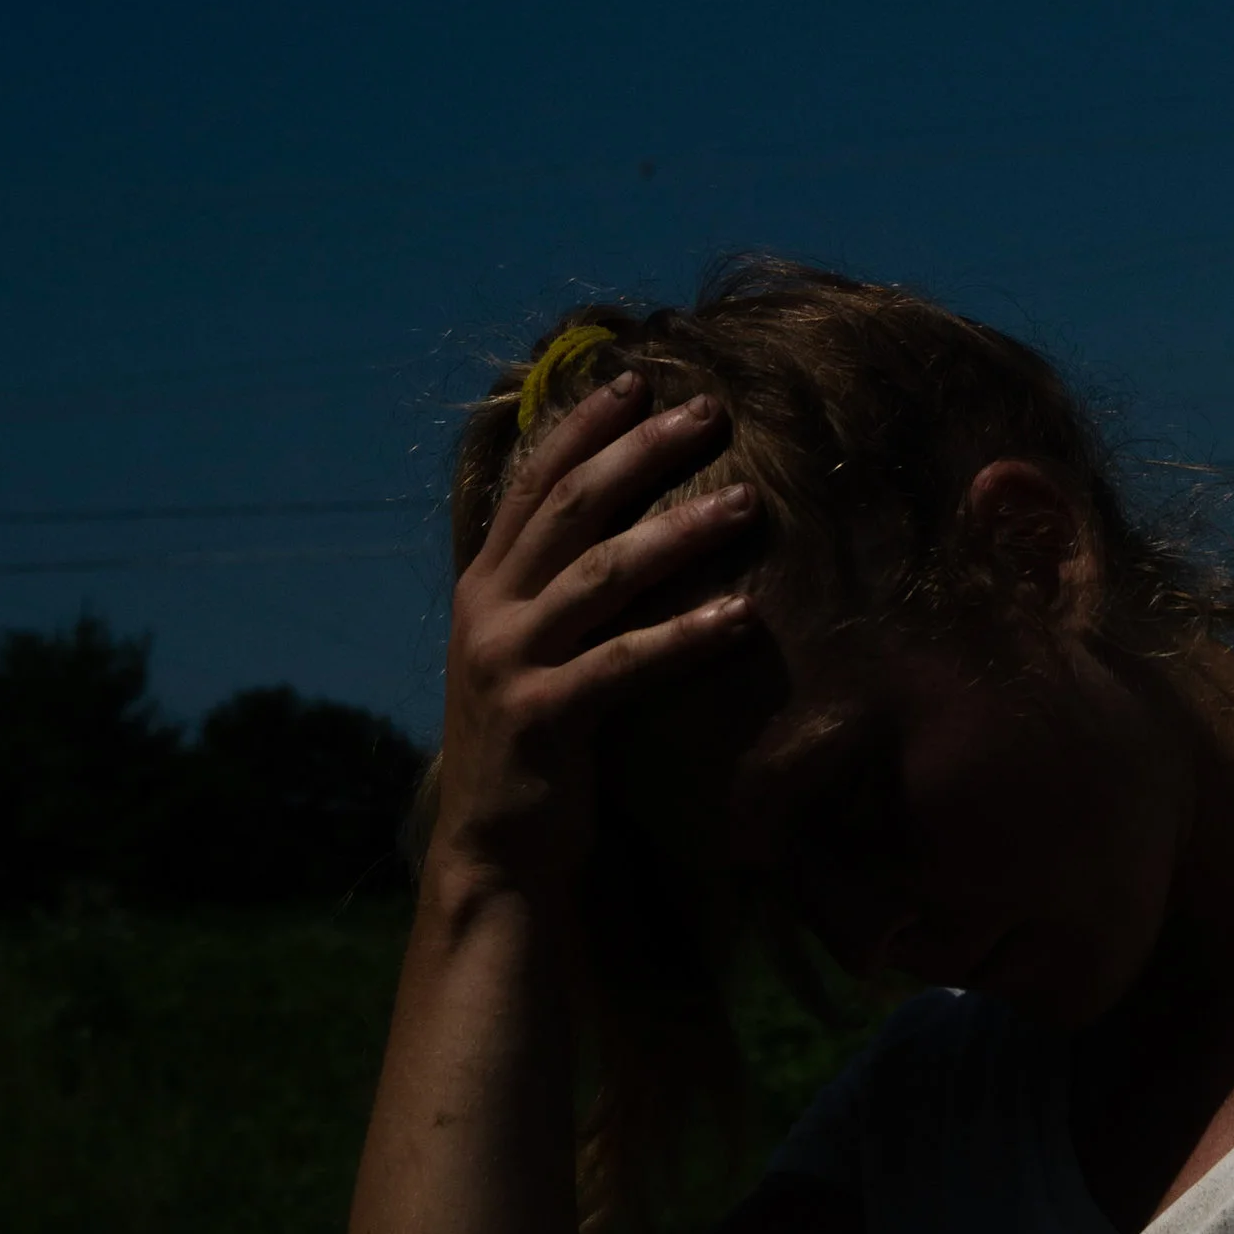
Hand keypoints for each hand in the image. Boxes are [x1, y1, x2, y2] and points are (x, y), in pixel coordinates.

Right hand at [432, 373, 762, 899]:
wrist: (493, 855)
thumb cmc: (534, 745)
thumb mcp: (528, 650)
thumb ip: (554, 587)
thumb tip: (616, 521)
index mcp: (486, 585)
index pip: (531, 483)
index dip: (582, 427)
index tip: (635, 378)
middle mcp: (490, 610)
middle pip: (571, 508)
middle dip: (640, 451)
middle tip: (709, 410)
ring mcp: (510, 662)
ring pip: (601, 574)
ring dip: (678, 531)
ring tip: (748, 500)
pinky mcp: (542, 718)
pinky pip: (623, 663)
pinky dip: (684, 635)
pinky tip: (742, 616)